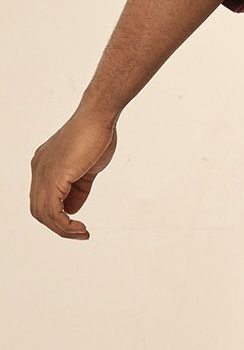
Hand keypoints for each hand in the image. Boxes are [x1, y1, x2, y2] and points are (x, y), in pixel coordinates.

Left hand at [29, 107, 117, 238]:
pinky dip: (64, 225)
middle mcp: (38, 169)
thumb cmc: (97, 134)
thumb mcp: (87, 167)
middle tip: (79, 232)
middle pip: (39, 209)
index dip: (59, 213)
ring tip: (81, 233)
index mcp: (44, 164)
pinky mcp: (52, 178)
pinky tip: (79, 228)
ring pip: (43, 214)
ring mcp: (42, 173)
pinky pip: (52, 212)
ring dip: (62, 229)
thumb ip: (79, 188)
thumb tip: (72, 210)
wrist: (99, 116)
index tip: (78, 222)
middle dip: (58, 225)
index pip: (44, 197)